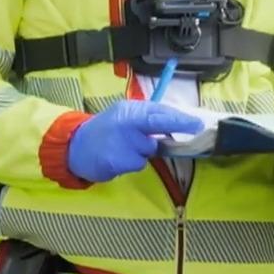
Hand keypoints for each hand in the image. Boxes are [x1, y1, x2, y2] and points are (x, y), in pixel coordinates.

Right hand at [68, 101, 201, 183]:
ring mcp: (120, 142)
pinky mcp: (116, 161)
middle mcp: (124, 122)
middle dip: (179, 124)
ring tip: (125, 148)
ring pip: (149, 149)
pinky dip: (132, 163)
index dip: (179, 118)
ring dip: (143, 152)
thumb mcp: (124, 115)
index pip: (158, 111)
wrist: (76, 146)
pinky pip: (138, 164)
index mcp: (128, 109)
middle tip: (195, 127)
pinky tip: (118, 158)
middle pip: (157, 123)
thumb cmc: (106, 130)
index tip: (197, 122)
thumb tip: (176, 120)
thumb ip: (146, 117)